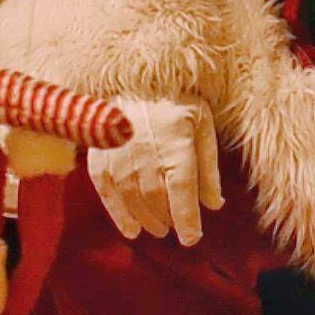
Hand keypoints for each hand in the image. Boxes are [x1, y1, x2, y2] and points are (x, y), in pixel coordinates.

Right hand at [87, 97, 223, 246]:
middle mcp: (146, 154)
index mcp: (176, 144)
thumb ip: (208, 166)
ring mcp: (120, 157)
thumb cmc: (177, 100)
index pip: (182, 192)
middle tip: (174, 229)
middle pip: (157, 200)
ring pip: (134, 200)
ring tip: (158, 228)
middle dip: (168, 220)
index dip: (187, 220)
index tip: (192, 239)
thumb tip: (215, 205)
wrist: (135, 76)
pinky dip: (119, 215)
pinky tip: (131, 229)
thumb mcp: (202, 124)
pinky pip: (108, 194)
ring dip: (147, 220)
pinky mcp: (100, 157)